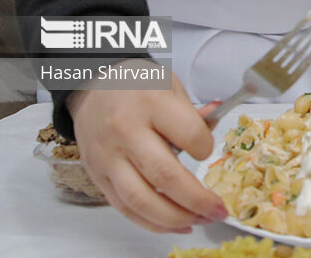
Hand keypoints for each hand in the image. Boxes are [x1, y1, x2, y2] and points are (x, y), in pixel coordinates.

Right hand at [68, 60, 228, 232]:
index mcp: (150, 103)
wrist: (92, 87)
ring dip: (175, 218)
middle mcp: (126, 132)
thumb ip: (193, 113)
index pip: (188, 134)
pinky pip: (124, 207)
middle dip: (197, 200)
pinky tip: (175, 224)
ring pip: (141, 199)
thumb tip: (216, 124)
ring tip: (200, 221)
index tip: (208, 151)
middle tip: (218, 210)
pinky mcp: (98, 175)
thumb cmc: (136, 85)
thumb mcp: (170, 85)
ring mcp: (108, 157)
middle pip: (164, 175)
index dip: (206, 149)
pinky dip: (151, 222)